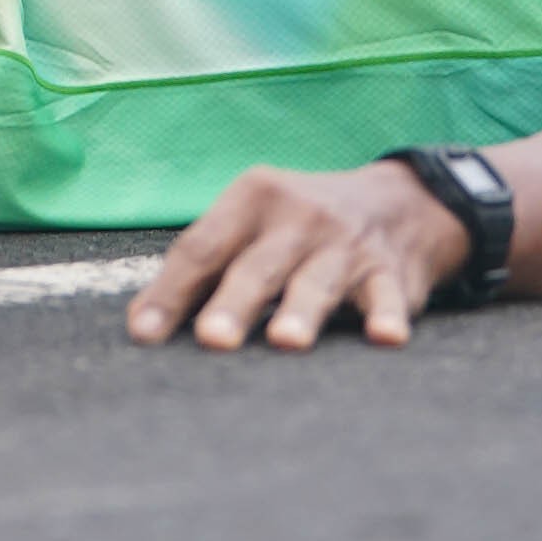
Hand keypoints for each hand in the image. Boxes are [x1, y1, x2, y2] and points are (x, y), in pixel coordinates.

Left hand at [126, 157, 477, 352]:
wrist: (399, 201)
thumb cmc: (299, 227)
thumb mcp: (251, 226)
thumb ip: (202, 269)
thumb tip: (142, 325)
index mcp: (252, 199)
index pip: (203, 248)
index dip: (171, 291)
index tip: (145, 335)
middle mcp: (299, 216)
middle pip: (257, 266)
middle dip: (234, 303)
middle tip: (213, 339)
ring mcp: (346, 244)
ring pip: (318, 283)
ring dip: (302, 311)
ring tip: (286, 341)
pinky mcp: (390, 272)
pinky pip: (388, 296)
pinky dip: (387, 315)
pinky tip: (385, 336)